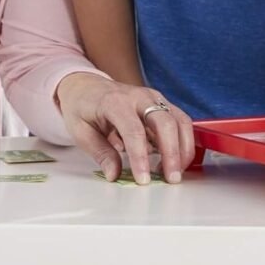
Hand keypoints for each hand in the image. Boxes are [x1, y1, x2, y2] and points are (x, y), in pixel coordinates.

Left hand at [55, 72, 194, 183]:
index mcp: (115, 102)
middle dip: (172, 153)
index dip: (141, 157)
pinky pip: (180, 121)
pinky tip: (173, 161)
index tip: (143, 179)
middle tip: (171, 179)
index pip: (133, 130)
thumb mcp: (80, 131)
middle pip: (165, 123)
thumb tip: (114, 174)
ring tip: (174, 173)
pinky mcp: (162, 104)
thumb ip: (100, 152)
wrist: (87, 85)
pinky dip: (183, 142)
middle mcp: (139, 96)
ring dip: (183, 148)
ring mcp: (154, 98)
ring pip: (180, 120)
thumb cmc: (82, 106)